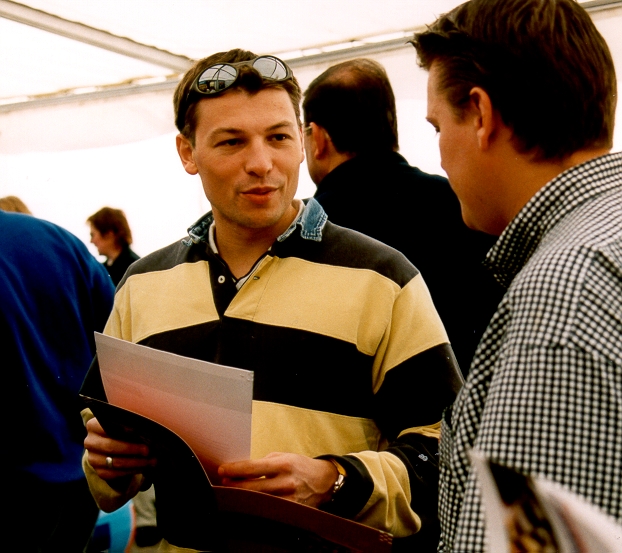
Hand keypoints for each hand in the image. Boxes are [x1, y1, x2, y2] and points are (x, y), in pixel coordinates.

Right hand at [84, 417, 155, 481]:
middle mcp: (90, 442)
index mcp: (93, 426)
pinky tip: (144, 467)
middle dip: (133, 449)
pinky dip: (132, 471)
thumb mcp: (122, 423)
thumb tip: (145, 428)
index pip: (106, 427)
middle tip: (148, 450)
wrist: (112, 444)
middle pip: (111, 446)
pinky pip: (116, 474)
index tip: (140, 431)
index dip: (123, 429)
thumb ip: (129, 423)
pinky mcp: (99, 471)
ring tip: (152, 461)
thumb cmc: (121, 430)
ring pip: (115, 463)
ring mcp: (93, 459)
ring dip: (137, 463)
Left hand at [218, 452, 337, 507]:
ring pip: (258, 501)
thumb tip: (241, 470)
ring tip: (233, 493)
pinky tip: (249, 505)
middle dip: (235, 485)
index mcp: (283, 464)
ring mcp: (288, 499)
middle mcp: (286, 482)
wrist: (323, 480)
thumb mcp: (283, 457)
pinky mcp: (291, 512)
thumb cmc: (300, 466)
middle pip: (252, 487)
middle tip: (224, 482)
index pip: (253, 467)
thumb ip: (264, 463)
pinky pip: (268, 511)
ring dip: (243, 497)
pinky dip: (256, 507)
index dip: (235, 470)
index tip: (223, 470)